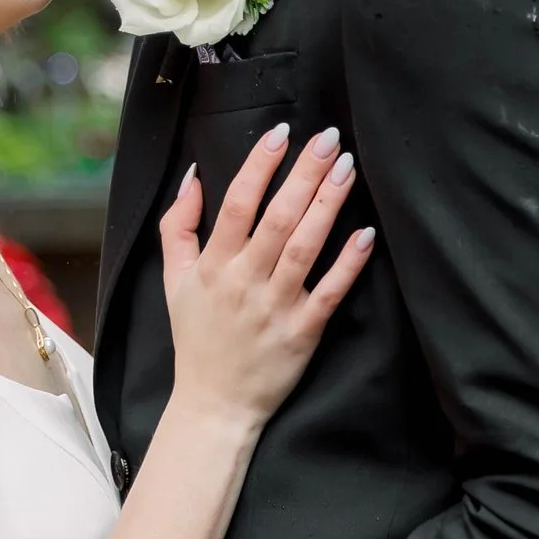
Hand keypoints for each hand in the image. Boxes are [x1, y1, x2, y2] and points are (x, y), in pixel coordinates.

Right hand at [159, 124, 374, 433]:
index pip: (238, 203)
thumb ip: (178, 225)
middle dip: (305, 173)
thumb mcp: (173, 280)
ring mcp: (276, 307)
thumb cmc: (196, 337)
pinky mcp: (303, 333)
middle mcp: (245, 281)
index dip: (260, 166)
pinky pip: (330, 292)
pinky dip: (348, 263)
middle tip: (330, 139)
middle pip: (279, 218)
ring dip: (328, 205)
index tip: (281, 134)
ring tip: (348, 169)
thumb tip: (193, 175)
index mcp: (214, 265)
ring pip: (306, 247)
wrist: (214, 405)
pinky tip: (365, 233)